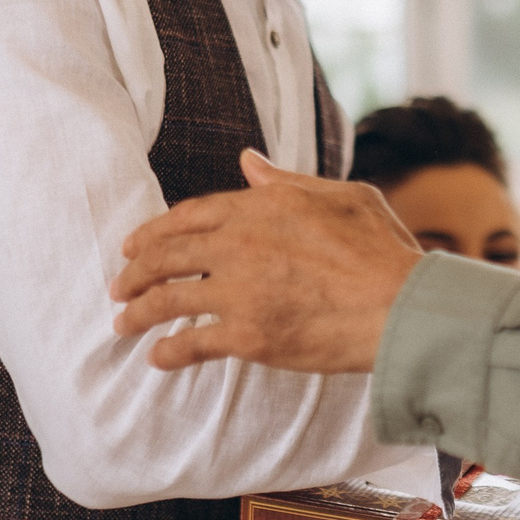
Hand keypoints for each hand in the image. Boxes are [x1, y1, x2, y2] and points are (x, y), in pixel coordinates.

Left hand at [110, 150, 422, 371]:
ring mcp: (240, 290)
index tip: (135, 245)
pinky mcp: (247, 335)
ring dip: (138, 313)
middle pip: (167, 256)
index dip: (155, 232)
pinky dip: (168, 352)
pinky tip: (156, 358)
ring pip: (168, 300)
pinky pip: (191, 343)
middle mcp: (240, 243)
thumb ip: (288, 180)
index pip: (189, 216)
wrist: (401, 305)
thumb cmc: (383, 250)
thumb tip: (250, 161)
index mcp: (260, 206)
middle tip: (119, 287)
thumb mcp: (343, 196)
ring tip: (123, 324)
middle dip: (135, 272)